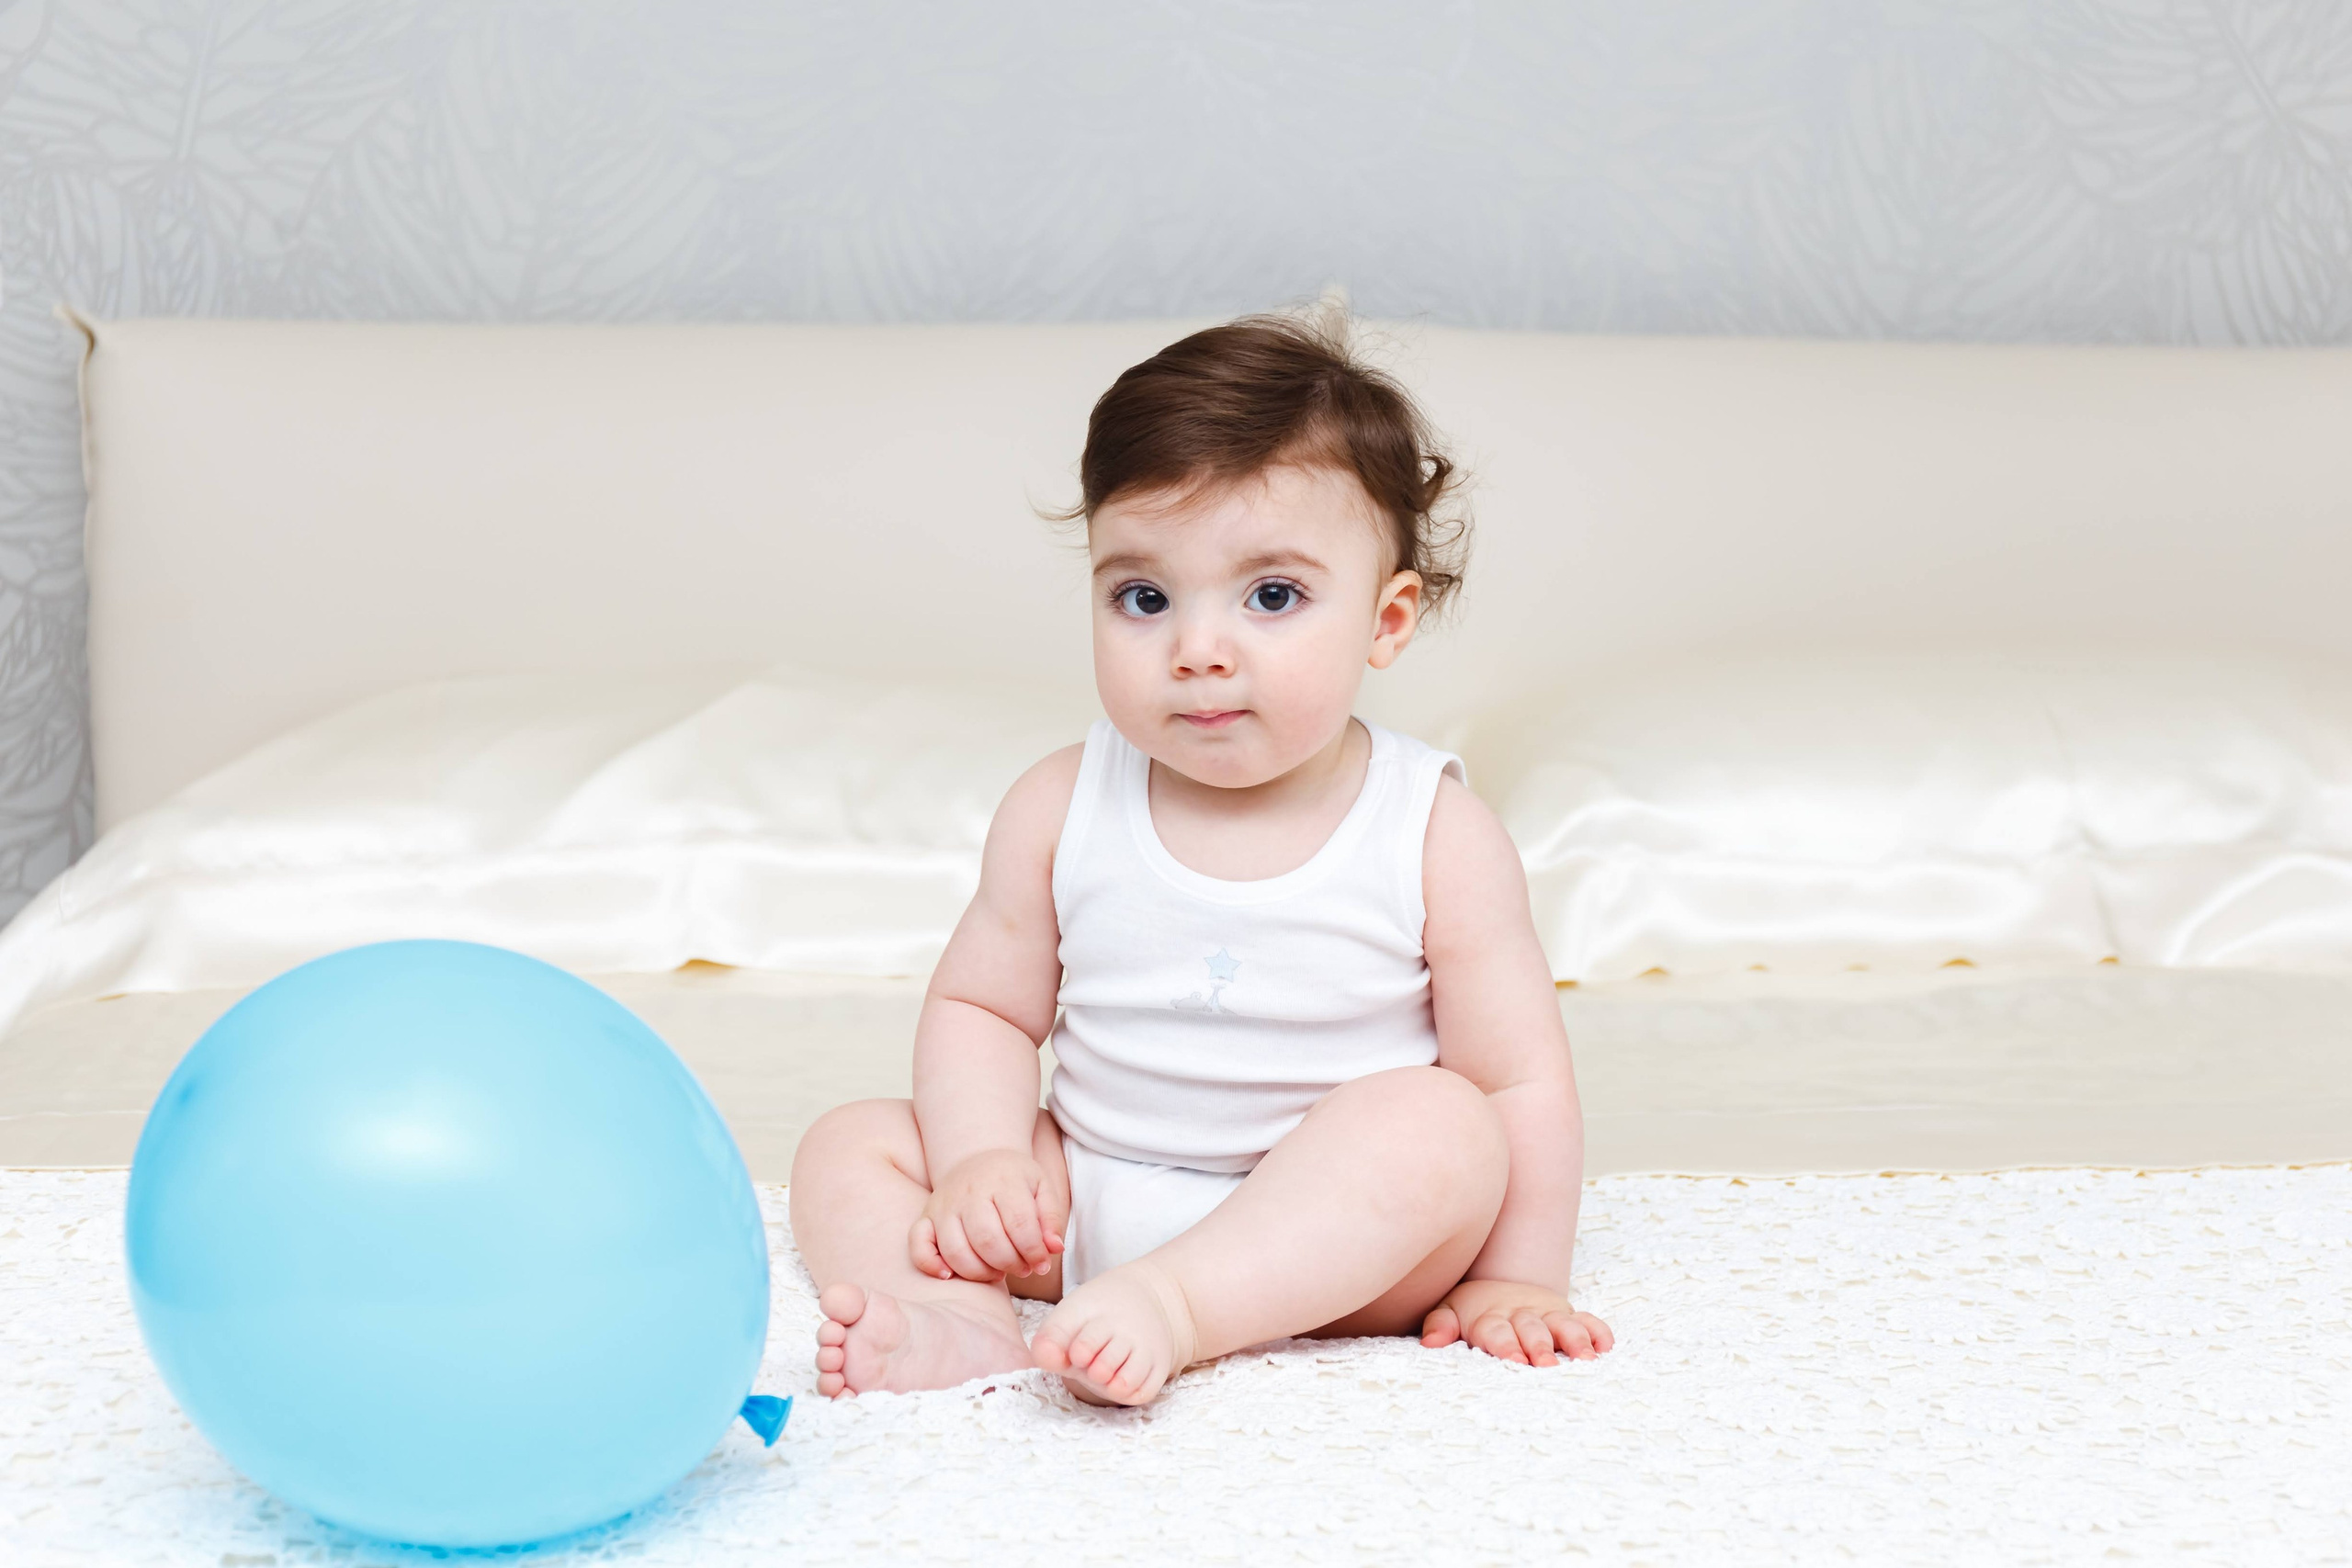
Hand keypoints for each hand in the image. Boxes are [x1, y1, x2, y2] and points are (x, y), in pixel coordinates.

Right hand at [911, 1148, 1064, 1283]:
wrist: (978, 1158)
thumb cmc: (1013, 1179)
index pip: (1019, 1224)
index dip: (1033, 1251)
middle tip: (1021, 1268)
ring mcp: (944, 1206)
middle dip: (1009, 1264)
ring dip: (979, 1272)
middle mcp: (969, 1192)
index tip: (1041, 1263)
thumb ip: (1051, 1218)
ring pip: (956, 1250)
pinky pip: (918, 1245)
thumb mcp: (1041, 1187)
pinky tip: (949, 1275)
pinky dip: (930, 1264)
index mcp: (1003, 1181)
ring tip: (997, 1272)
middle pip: (987, 1240)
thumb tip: (1054, 1248)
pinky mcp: (925, 1217)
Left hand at [1420, 1279, 1612, 1366]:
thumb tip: (1430, 1343)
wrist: (1494, 1282)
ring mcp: (1547, 1313)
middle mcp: (1522, 1313)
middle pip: (1532, 1329)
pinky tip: (1606, 1346)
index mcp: (1491, 1316)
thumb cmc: (1470, 1310)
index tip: (1513, 1360)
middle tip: (1547, 1365)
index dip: (1505, 1344)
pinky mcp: (1567, 1314)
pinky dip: (1598, 1331)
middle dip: (1540, 1346)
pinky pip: (1588, 1320)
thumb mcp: (1448, 1311)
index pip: (1497, 1330)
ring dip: (1576, 1340)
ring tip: (1586, 1360)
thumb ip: (1440, 1325)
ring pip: (1564, 1324)